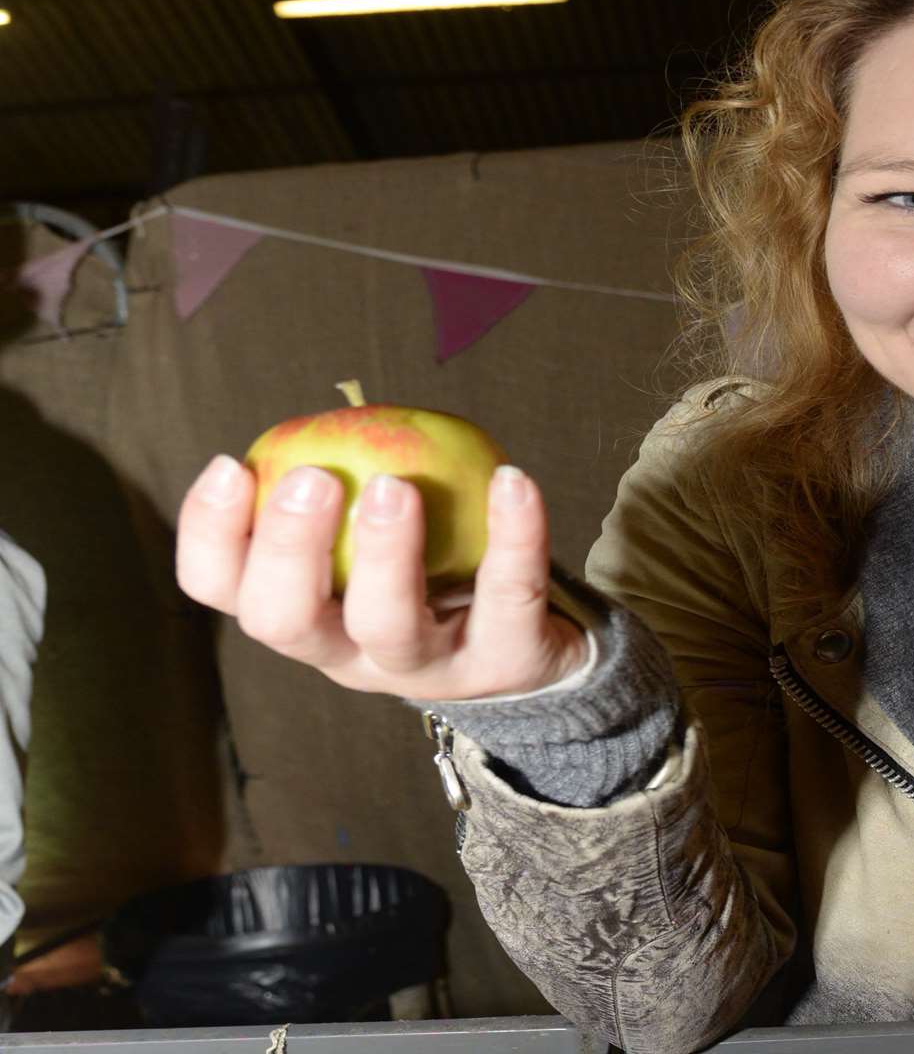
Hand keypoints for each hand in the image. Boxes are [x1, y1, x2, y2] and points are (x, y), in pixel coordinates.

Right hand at [175, 455, 587, 700]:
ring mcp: (426, 668)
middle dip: (287, 548)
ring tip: (395, 485)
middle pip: (284, 621)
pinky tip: (514, 482)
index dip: (211, 534)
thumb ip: (343, 493)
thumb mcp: (370, 547)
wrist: (528, 653)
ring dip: (385, 552)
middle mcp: (348, 655)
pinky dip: (514, 537)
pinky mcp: (503, 663)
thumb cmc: (430, 580)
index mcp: (304, 617)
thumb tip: (323, 418)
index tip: (232, 466)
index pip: (226, 589)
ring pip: (387, 625)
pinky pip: (508, 598)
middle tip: (313, 478)